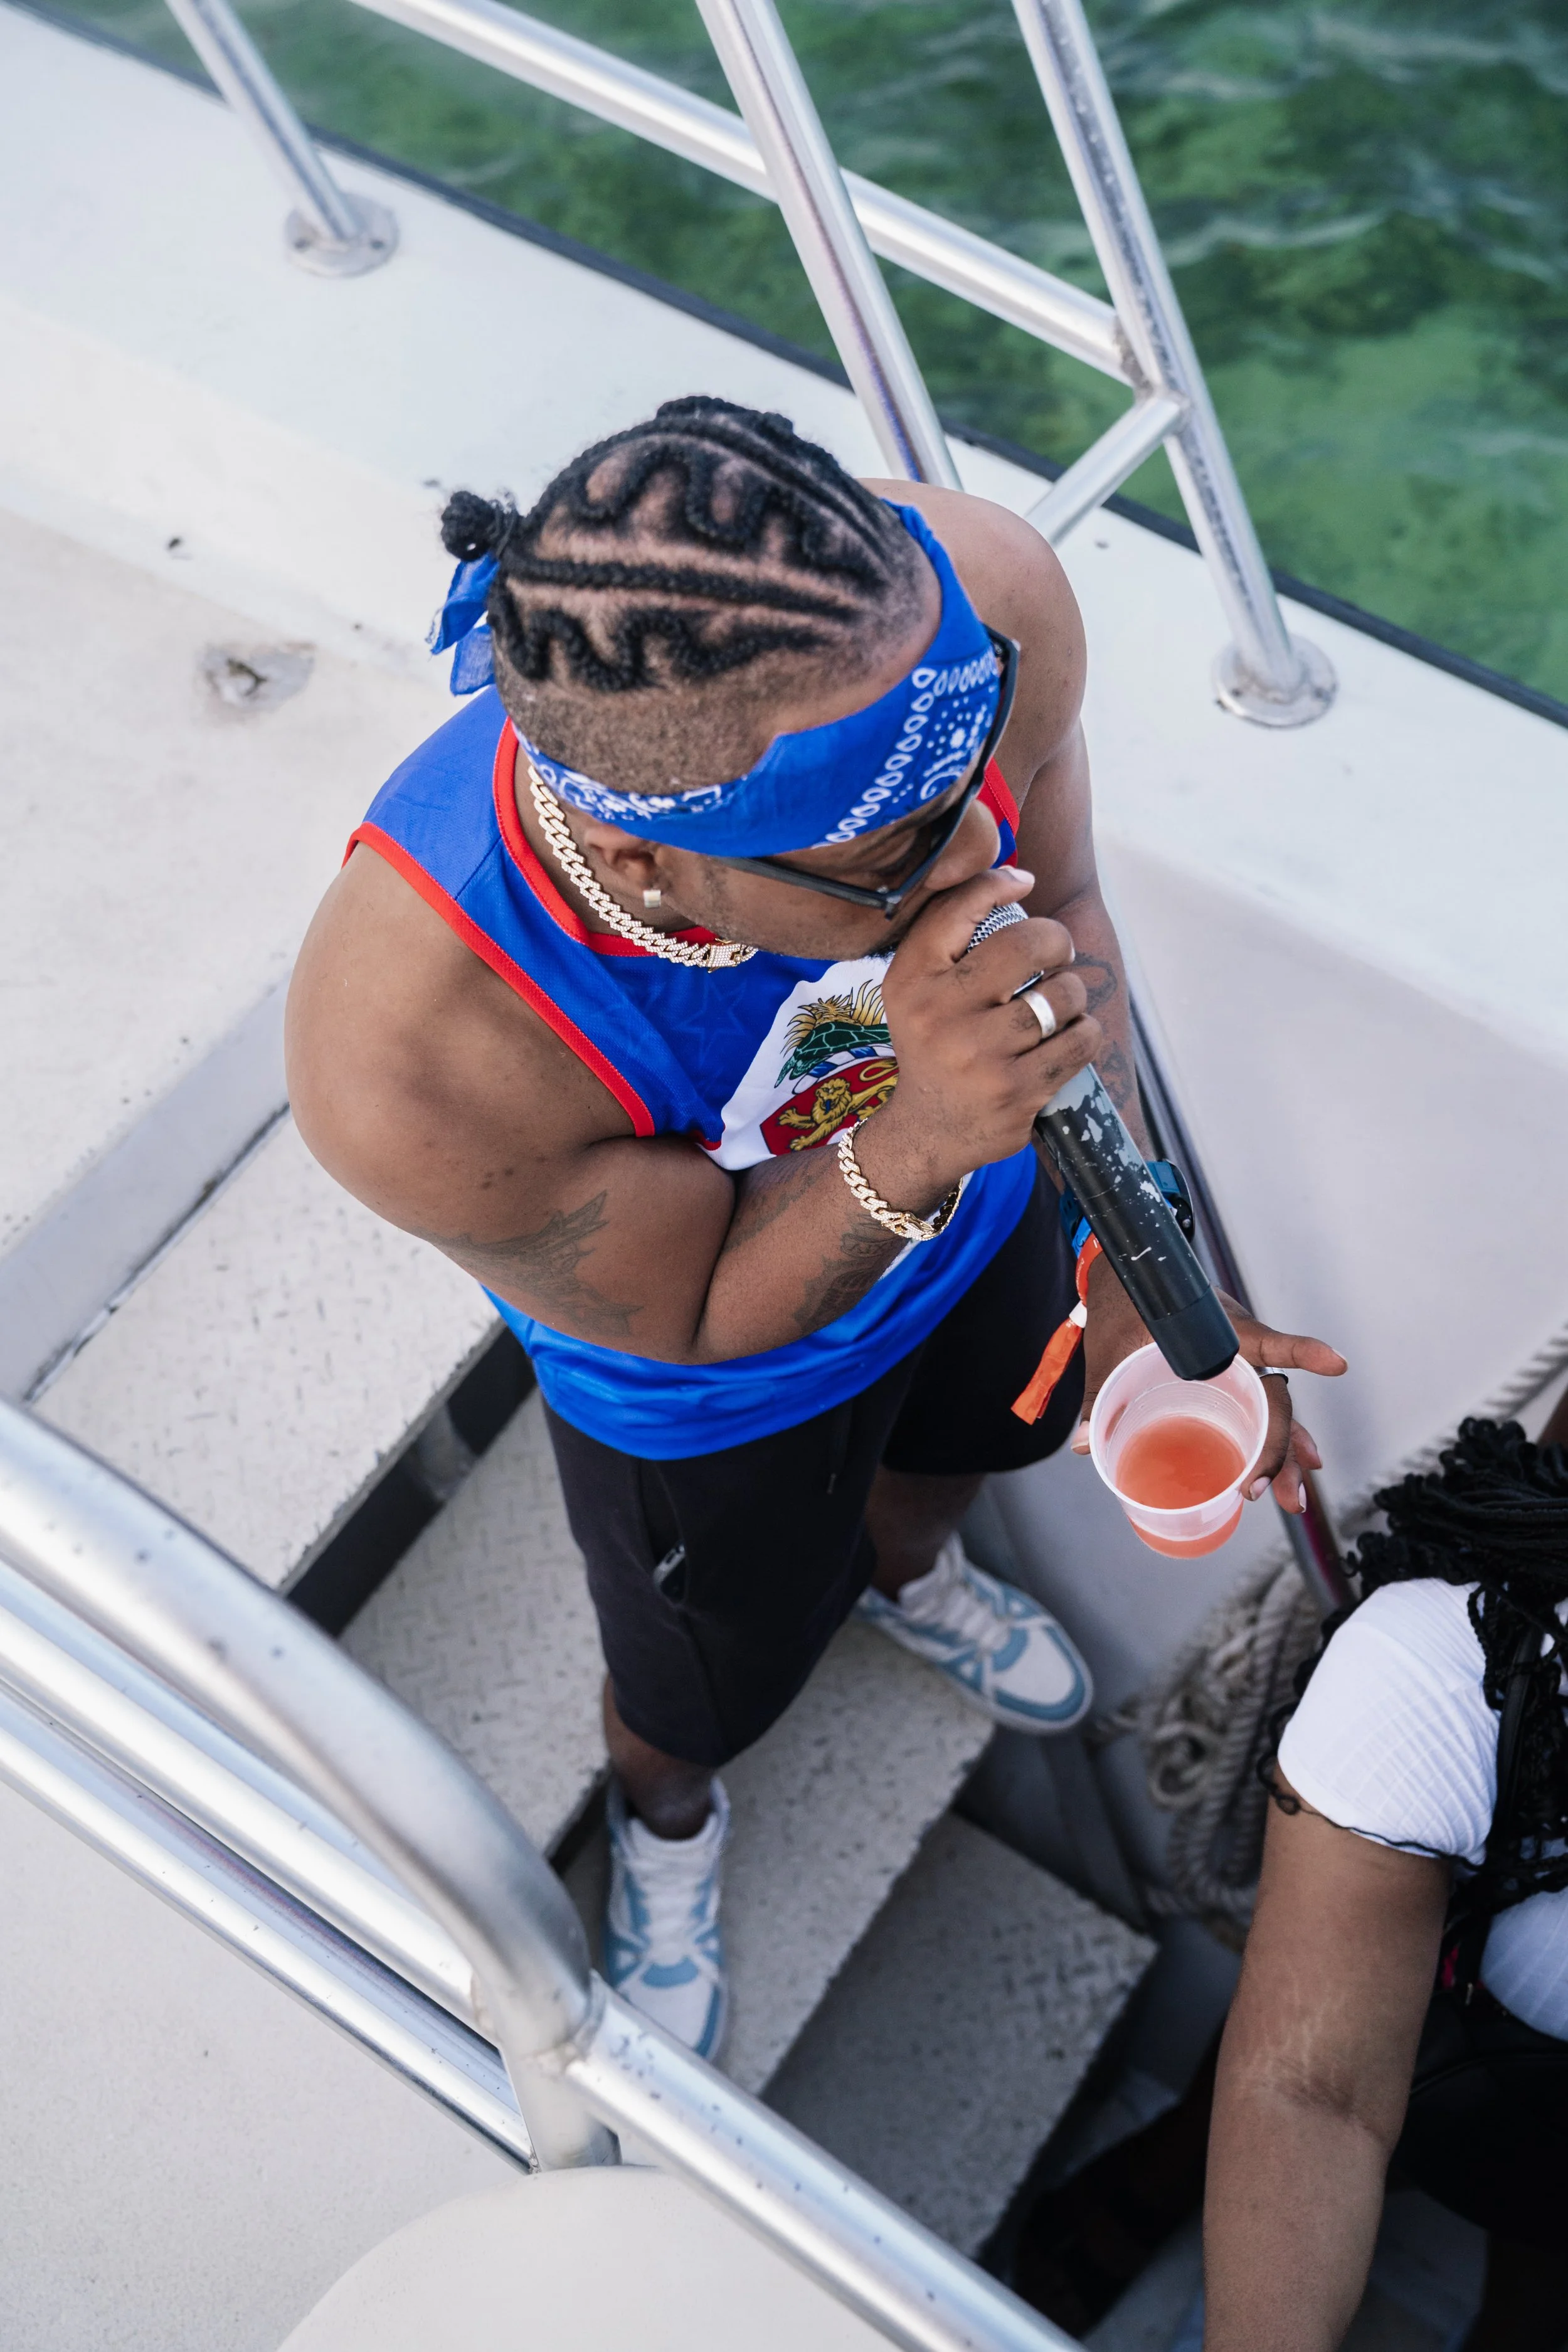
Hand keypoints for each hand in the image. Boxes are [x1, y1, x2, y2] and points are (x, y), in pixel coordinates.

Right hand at [866, 868, 1099, 1205]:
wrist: (928, 1130)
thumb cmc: (933, 1040)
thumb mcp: (917, 983)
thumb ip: (952, 925)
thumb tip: (1020, 876)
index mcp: (912, 980)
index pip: (961, 907)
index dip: (1001, 882)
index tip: (1024, 884)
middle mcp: (939, 1015)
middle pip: (1028, 944)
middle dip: (1056, 942)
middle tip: (1054, 957)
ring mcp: (981, 1057)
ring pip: (1064, 994)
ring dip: (1072, 995)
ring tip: (1056, 1008)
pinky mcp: (1018, 1092)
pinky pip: (1081, 1040)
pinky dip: (1084, 1033)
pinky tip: (1065, 1039)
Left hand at [1073, 1257, 1346, 1512]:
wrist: (1126, 1277)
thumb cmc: (1123, 1307)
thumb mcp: (1109, 1350)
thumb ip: (1099, 1395)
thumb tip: (1085, 1444)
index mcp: (1214, 1331)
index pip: (1266, 1342)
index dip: (1301, 1352)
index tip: (1335, 1364)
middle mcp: (1238, 1348)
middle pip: (1275, 1401)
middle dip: (1283, 1450)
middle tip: (1282, 1496)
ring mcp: (1239, 1363)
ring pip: (1273, 1412)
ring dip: (1284, 1455)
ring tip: (1291, 1500)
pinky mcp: (1232, 1375)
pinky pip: (1260, 1409)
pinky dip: (1273, 1439)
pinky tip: (1288, 1468)